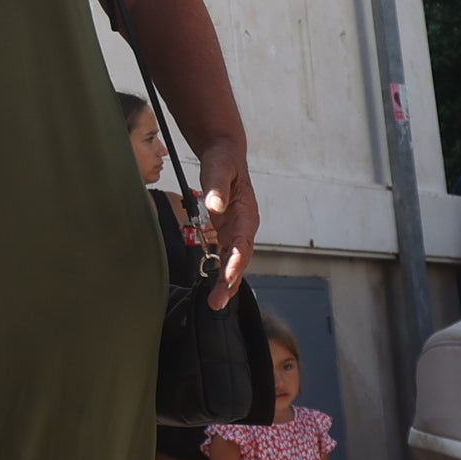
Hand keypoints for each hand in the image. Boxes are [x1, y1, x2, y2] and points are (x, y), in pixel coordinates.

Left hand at [194, 141, 258, 307]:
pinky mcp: (227, 233)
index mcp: (246, 213)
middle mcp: (245, 226)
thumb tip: (215, 205)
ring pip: (233, 262)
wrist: (226, 156)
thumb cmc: (223, 162)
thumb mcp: (218, 168)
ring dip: (226, 283)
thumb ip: (216, 187)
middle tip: (217, 302)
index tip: (229, 276)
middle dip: (230, 282)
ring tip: (215, 303)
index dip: (237, 261)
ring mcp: (237, 231)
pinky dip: (221, 273)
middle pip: (240, 259)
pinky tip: (214, 288)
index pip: (243, 242)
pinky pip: (225, 257)